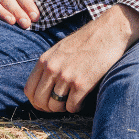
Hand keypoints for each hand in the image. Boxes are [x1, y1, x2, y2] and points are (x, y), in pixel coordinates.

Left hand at [24, 4, 138, 112]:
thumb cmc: (87, 41)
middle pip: (40, 102)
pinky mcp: (81, 84)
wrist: (109, 31)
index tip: (46, 102)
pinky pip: (72, 107)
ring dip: (65, 106)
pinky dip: (78, 106)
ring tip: (75, 97)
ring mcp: (66, 77)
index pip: (29, 90)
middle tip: (61, 104)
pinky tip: (85, 96)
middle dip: (49, 107)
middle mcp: (52, 68)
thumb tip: (42, 89)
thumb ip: (49, 66)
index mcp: (45, 59)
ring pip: (56, 106)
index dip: (36, 101)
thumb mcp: (60, 49)